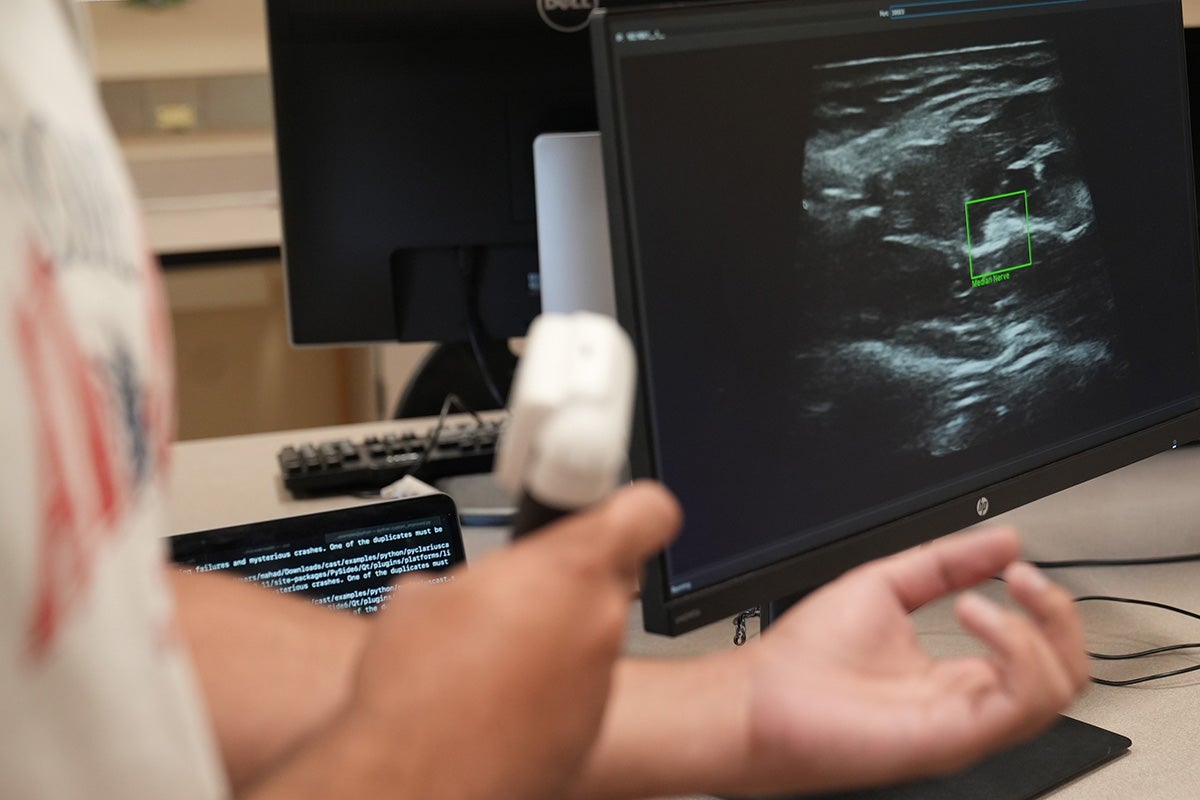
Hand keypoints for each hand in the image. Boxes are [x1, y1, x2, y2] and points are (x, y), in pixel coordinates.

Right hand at [333, 481, 680, 799]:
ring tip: (496, 661)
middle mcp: (599, 622)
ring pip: (593, 636)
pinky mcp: (590, 728)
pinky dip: (551, 689)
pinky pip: (580, 688)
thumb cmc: (419, 694)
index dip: (632, 506)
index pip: (648, 511)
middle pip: (613, 579)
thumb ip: (472, 574)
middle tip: (524, 594)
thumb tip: (462, 586)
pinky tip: (502, 700)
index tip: (613, 508)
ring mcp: (601, 680)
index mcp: (568, 571)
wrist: (418, 784)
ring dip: (556, 640)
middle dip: (571, 583)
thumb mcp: (421, 599)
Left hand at [737, 526, 1088, 793]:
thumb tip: (1000, 540)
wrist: (759, 699)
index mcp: (957, 675)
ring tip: (983, 599)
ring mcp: (964, 723)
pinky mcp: (952, 736)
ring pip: (1059, 690)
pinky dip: (1013, 648)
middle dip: (1061, 616)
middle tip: (1023, 579)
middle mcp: (968, 703)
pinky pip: (1021, 701)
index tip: (1018, 565)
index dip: (1045, 607)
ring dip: (1038, 629)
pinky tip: (971, 614)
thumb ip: (945, 564)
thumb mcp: (886, 587)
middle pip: (1068, 674)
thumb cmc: (806, 658)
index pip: (1041, 652)